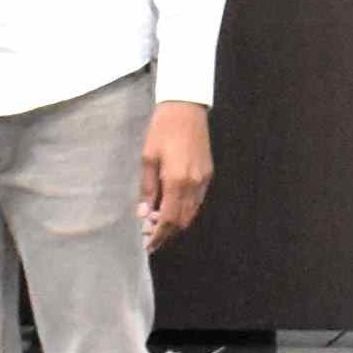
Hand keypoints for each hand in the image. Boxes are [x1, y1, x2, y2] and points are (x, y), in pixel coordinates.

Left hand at [141, 99, 213, 247]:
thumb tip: (144, 214)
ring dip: (176, 222)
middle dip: (166, 232)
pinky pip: (198, 201)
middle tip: (149, 233)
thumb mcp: (148, 158)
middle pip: (182, 220)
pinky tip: (171, 206)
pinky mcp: (208, 173)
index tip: (148, 245)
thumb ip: (147, 188)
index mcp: (177, 181)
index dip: (158, 236)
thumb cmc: (162, 130)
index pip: (168, 219)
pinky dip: (185, 210)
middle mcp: (194, 184)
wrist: (186, 107)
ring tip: (158, 221)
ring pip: (192, 213)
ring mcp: (204, 180)